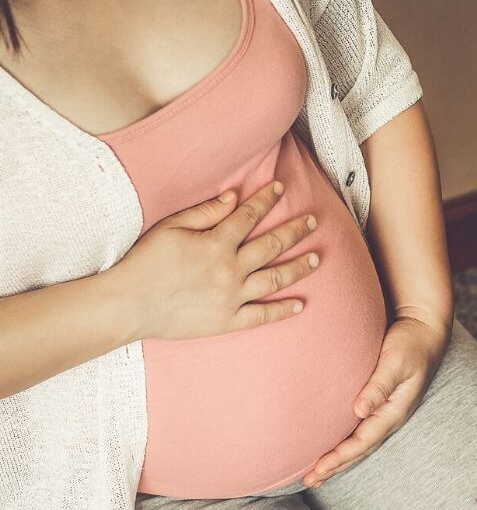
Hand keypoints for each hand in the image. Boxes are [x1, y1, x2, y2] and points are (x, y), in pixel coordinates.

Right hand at [114, 181, 318, 339]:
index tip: (281, 188)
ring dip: (298, 267)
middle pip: (272, 245)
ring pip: (275, 278)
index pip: (249, 216)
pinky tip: (300, 304)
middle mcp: (230, 269)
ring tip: (316, 258)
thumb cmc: (144, 263)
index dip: (267, 200)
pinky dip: (283, 310)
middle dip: (295, 230)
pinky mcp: (228, 321)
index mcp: (216, 243)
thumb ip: (205, 212)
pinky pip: (262, 315)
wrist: (127, 305)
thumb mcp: (170, 227)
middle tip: (313, 221)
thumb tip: (235, 197)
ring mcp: (232, 297)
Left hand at [304, 312, 449, 486]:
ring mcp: (385, 411)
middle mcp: (390, 415)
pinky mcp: (379, 402)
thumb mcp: (396, 362)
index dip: (340, 457)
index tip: (319, 469)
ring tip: (317, 474)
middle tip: (311, 481)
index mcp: (394, 410)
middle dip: (336, 466)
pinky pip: (359, 429)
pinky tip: (332, 446)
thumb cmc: (411, 343)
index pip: (363, 441)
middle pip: (360, 449)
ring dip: (339, 459)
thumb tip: (359, 411)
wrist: (424, 328)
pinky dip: (344, 443)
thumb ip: (379, 386)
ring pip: (359, 442)